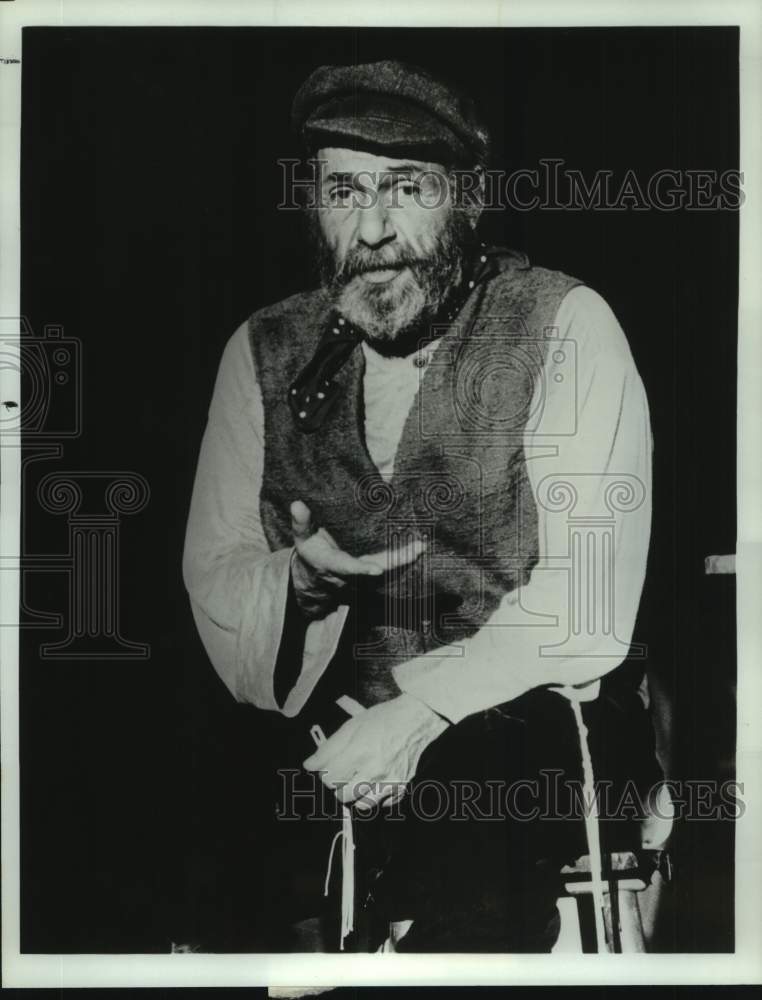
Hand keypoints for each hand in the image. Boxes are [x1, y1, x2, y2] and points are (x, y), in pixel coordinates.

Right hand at [289, 500, 425, 616]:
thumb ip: (301, 523)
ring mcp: (364, 572)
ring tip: (422, 545)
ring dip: (405, 557)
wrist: (316, 577)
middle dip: (397, 561)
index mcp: (332, 564)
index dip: (361, 569)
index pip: (347, 567)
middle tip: (416, 549)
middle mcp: (352, 571)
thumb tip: (297, 504)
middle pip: (377, 567)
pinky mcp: (372, 567)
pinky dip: (404, 556)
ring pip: (387, 566)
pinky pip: (390, 563)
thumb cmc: (310, 552)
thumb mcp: (301, 538)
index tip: (376, 570)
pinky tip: (419, 546)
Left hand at [302, 693, 448, 808]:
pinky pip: (383, 805)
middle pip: (342, 795)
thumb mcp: (351, 726)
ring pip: (361, 805)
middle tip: (343, 773)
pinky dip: (376, 797)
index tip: (330, 766)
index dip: (325, 772)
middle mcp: (374, 771)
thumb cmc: (382, 719)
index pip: (329, 778)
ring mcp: (389, 782)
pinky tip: (375, 783)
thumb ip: (328, 748)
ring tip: (357, 780)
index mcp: (358, 753)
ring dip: (355, 795)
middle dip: (337, 785)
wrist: (415, 720)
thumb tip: (310, 765)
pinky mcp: (401, 787)